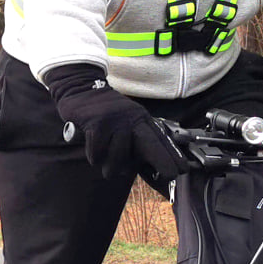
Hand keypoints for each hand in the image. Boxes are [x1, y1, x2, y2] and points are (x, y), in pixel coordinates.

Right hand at [46, 64, 184, 181]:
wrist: (80, 88)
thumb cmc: (105, 114)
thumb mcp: (126, 122)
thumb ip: (137, 140)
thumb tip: (150, 168)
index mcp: (141, 119)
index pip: (160, 139)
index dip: (172, 156)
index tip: (182, 170)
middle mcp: (131, 118)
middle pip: (151, 144)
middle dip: (163, 161)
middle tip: (170, 175)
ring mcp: (115, 120)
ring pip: (118, 157)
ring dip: (111, 168)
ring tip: (107, 168)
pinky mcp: (97, 123)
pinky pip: (98, 153)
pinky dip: (94, 157)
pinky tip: (92, 150)